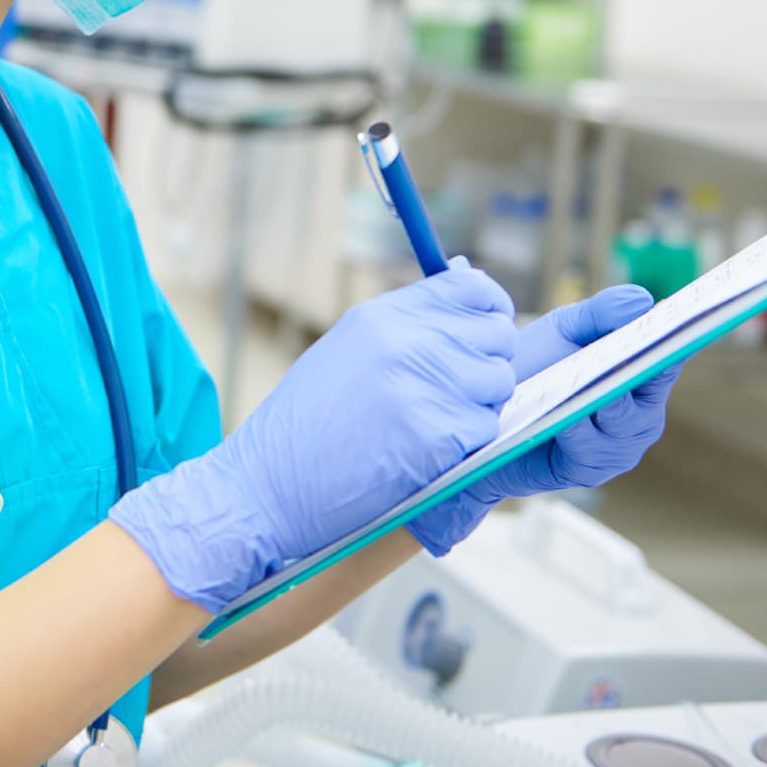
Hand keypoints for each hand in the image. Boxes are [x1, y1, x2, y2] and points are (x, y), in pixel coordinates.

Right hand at [110, 260, 517, 612]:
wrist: (268, 484)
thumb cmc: (307, 421)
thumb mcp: (349, 348)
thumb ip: (409, 320)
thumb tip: (468, 281)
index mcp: (383, 316)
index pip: (472, 288)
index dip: (490, 307)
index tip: (487, 327)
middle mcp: (407, 342)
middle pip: (497, 334)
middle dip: (486, 360)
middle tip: (454, 388)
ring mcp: (424, 389)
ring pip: (498, 383)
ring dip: (478, 405)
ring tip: (432, 421)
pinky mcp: (437, 438)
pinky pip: (486, 429)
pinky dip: (467, 444)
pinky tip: (426, 450)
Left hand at [409, 284, 677, 554]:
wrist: (484, 410)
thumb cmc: (533, 366)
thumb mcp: (564, 331)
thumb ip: (600, 314)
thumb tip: (644, 299)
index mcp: (639, 379)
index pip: (666, 359)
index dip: (675, 343)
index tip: (680, 324)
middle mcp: (637, 417)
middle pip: (648, 395)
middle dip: (640, 372)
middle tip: (633, 352)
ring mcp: (615, 448)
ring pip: (622, 425)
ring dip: (607, 404)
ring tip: (591, 385)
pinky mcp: (585, 471)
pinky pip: (588, 451)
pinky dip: (577, 431)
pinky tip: (563, 418)